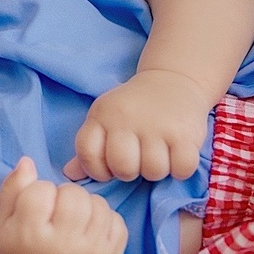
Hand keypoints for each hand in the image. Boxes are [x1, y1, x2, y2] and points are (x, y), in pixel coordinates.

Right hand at [0, 157, 127, 253]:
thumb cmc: (19, 246)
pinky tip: (89, 230)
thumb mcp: (4, 219)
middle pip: (74, 194)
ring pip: (98, 204)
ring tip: (73, 220)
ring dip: (86, 205)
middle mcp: (63, 248)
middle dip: (64, 194)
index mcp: (30, 237)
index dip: (38, 190)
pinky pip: (117, 221)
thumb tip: (28, 161)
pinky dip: (104, 220)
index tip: (36, 206)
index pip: (41, 189)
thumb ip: (12, 187)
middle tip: (57, 210)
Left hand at [64, 69, 208, 182]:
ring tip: (159, 154)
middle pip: (123, 167)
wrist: (173, 79)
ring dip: (157, 170)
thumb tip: (70, 174)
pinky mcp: (184, 133)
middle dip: (130, 172)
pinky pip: (181, 169)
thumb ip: (89, 148)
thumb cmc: (134, 108)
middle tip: (138, 159)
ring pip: (153, 171)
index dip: (97, 169)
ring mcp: (156, 125)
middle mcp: (126, 118)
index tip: (110, 165)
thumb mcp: (106, 120)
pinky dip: (181, 169)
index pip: (87, 153)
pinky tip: (177, 154)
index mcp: (102, 115)